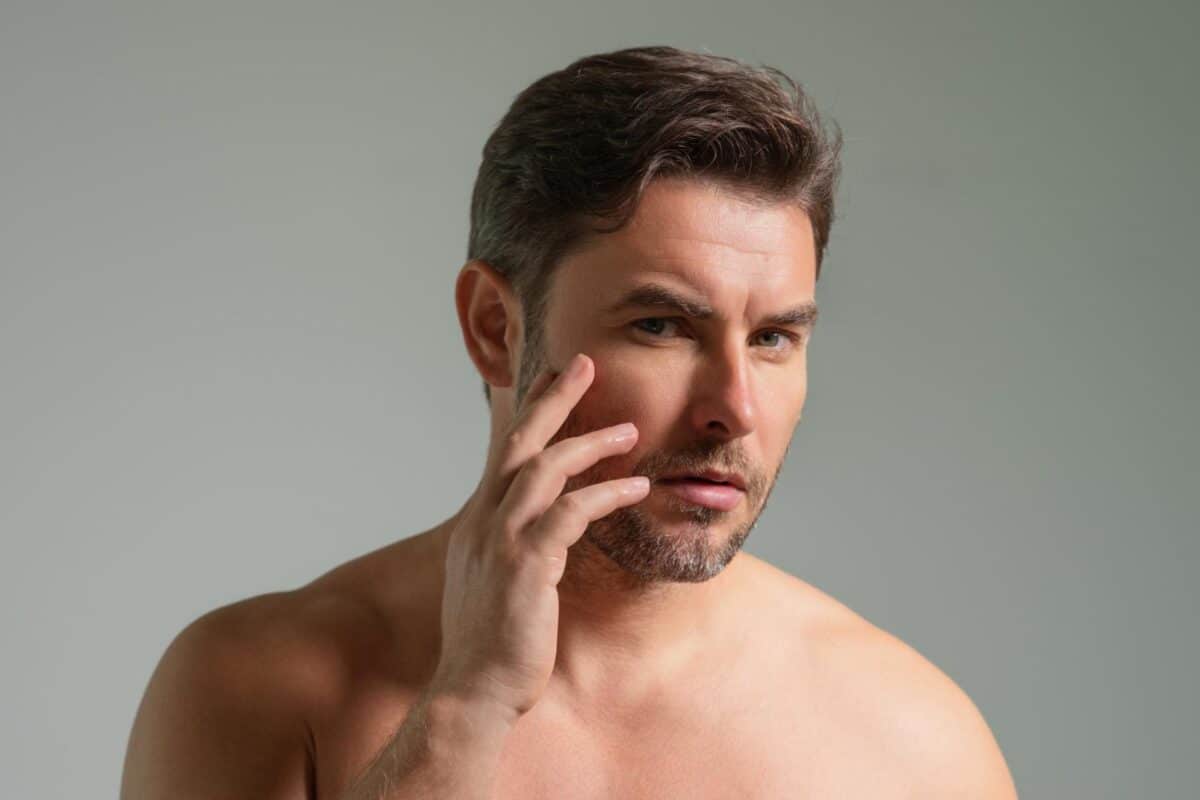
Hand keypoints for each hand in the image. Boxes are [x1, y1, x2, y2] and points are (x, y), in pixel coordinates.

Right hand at [429, 353, 649, 719]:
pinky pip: (568, 515)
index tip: (557, 379)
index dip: (532, 411)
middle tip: (584, 363)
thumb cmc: (492, 645)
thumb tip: (536, 534)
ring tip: (630, 430)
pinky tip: (636, 486)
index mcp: (478, 523)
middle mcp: (484, 522)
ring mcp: (500, 542)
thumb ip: (511, 549)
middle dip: (552, 398)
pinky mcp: (524, 567)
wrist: (471, 692)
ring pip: (544, 470)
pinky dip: (604, 494)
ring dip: (589, 444)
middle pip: (519, 442)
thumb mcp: (494, 584)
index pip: (506, 452)